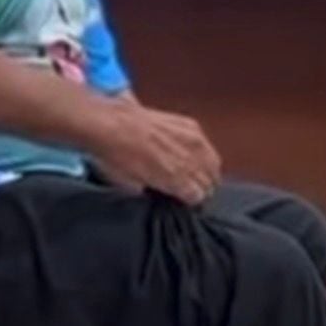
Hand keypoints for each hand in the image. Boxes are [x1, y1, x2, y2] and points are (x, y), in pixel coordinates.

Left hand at [90, 101, 221, 204]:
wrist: (111, 124)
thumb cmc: (116, 155)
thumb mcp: (131, 185)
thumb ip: (153, 191)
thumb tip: (158, 191)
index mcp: (176, 179)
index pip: (199, 196)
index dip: (192, 201)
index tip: (187, 201)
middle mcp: (190, 160)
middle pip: (210, 181)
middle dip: (202, 188)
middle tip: (192, 190)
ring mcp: (193, 140)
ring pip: (214, 163)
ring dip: (207, 171)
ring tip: (198, 175)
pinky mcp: (190, 125)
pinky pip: (205, 144)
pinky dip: (202, 152)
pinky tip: (192, 154)